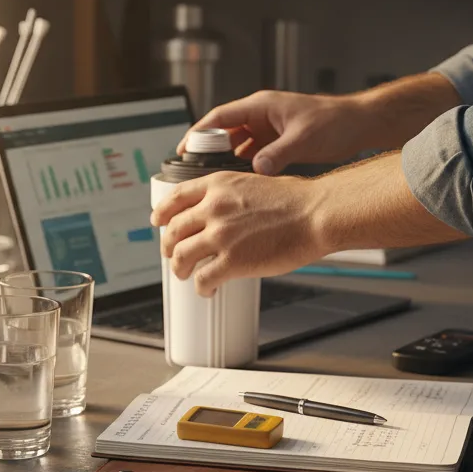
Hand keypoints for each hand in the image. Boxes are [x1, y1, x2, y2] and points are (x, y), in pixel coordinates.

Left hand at [150, 171, 323, 296]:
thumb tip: (218, 211)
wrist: (315, 214)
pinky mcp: (233, 261)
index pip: (175, 197)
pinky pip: (203, 278)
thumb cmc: (295, 200)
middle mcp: (213, 208)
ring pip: (181, 256)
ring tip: (185, 274)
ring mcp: (221, 235)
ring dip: (179, 268)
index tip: (157, 220)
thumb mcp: (252, 182)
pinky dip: (201, 287)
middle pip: (173, 230)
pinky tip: (207, 289)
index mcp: (217, 185)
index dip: (162, 212)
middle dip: (168, 245)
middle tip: (172, 254)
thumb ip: (228, 194)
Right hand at [181, 90, 370, 175]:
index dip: (198, 133)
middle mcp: (260, 115)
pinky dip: (243, 166)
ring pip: (236, 144)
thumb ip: (277, 154)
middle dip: (207, 150)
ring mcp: (267, 128)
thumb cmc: (336, 123)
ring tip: (212, 181)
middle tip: (193, 172)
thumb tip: (255, 169)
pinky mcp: (275, 141)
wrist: (360, 124)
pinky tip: (239, 182)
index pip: (219, 118)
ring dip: (225, 160)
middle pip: (223, 132)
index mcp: (261, 106)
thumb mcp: (304, 139)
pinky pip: (251, 153)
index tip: (183, 149)